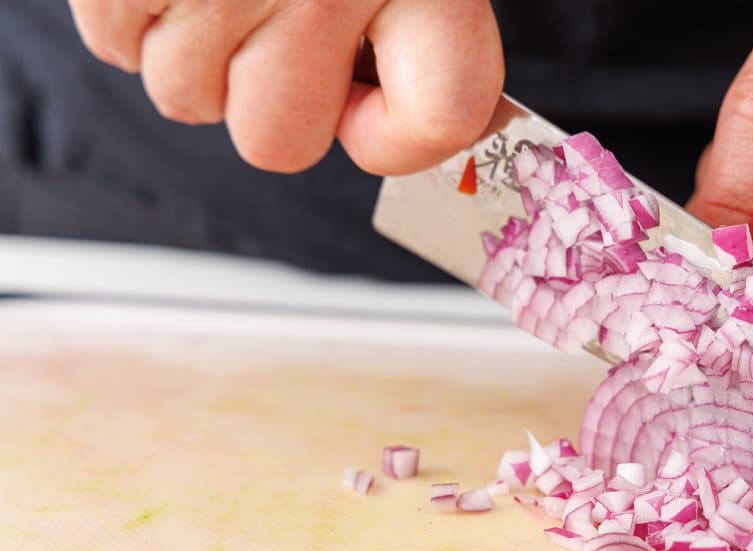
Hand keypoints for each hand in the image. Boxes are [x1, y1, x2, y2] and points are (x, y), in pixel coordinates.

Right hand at [67, 0, 503, 174]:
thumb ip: (420, 23)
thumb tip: (376, 117)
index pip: (443, 114)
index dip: (398, 137)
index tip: (371, 107)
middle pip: (278, 140)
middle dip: (271, 106)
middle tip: (275, 35)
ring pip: (188, 98)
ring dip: (196, 55)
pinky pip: (116, 47)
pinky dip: (134, 17)